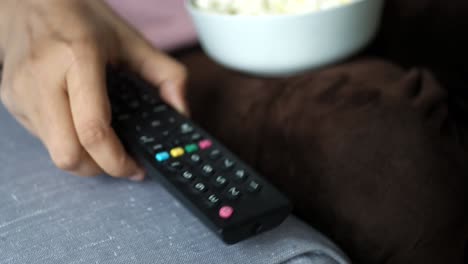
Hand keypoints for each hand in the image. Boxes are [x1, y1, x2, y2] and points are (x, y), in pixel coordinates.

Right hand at [0, 0, 187, 179]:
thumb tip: (181, 111)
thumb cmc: (81, 16)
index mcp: (78, 59)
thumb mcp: (130, 39)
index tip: (135, 168)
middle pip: (68, 155)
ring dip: (83, 158)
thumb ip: (166, 74)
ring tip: (102, 143)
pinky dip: (66, 142)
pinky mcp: (11, 101)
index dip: (117, 160)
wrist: (28, 0)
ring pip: (53, 153)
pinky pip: (42, 139)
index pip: (93, 130)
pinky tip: (79, 124)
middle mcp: (43, 78)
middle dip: (99, 168)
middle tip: (120, 160)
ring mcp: (22, 92)